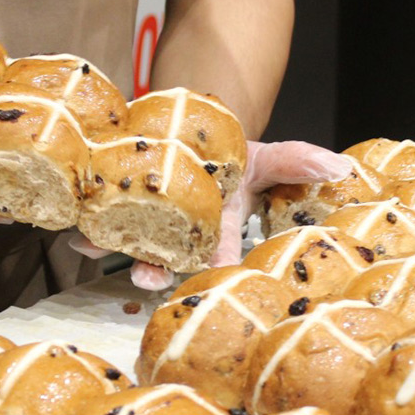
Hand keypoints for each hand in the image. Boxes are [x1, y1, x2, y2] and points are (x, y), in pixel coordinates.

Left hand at [68, 139, 351, 291]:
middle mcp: (180, 236)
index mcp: (218, 231)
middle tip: (143, 277)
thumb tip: (342, 167)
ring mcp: (147, 225)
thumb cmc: (230, 158)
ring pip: (125, 244)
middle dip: (153, 270)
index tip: (212, 272)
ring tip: (92, 248)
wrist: (192, 138)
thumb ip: (298, 161)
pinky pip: (96, 222)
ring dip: (108, 249)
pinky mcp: (117, 208)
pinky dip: (83, 226)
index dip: (216, 266)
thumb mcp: (266, 157)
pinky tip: (71, 228)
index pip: (220, 255)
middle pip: (166, 260)